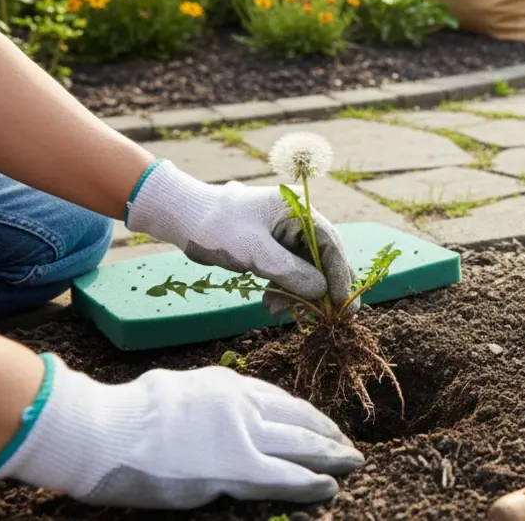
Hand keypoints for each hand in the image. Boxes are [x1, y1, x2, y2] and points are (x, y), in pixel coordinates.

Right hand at [0, 354, 363, 508]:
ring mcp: (242, 435)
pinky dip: (311, 482)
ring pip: (301, 445)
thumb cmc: (126, 414)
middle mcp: (243, 405)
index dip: (307, 416)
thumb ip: (206, 402)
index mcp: (228, 385)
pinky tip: (329, 487)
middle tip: (349, 446)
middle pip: (299, 420)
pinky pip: (285, 476)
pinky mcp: (235, 468)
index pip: (281, 400)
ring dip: (331, 456)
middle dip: (328, 435)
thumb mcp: (177, 390)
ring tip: (351, 463)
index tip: (322, 425)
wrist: (104, 430)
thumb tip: (218, 414)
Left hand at [126, 160, 356, 314]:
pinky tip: (271, 305)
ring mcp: (286, 233)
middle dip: (322, 287)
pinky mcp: (274, 247)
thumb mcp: (253, 252)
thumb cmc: (216, 228)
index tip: (342, 302)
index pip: (330, 243)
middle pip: (323, 257)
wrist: (183, 218)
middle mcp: (298, 219)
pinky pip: (288, 271)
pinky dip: (282, 289)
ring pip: (306, 268)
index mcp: (298, 209)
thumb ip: (289, 271)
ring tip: (278, 311)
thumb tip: (322, 291)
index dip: (339, 274)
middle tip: (333, 315)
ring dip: (297, 292)